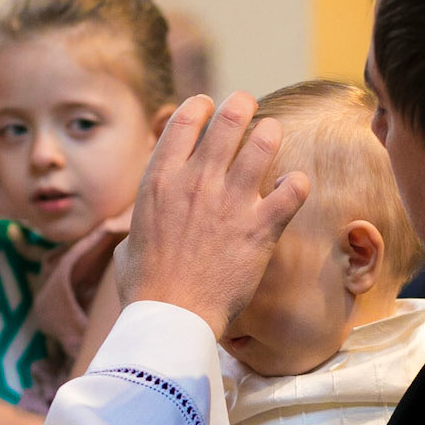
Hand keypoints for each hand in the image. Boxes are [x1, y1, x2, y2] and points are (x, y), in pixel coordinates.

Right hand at [115, 94, 308, 339]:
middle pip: (229, 119)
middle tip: (249, 108)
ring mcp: (231, 202)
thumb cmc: (145, 289)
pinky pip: (293, 189)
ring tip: (273, 135)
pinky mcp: (261, 228)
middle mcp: (197, 182)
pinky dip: (296, 184)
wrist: (172, 318)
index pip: (185, 119)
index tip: (209, 106)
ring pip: (264, 142)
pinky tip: (291, 188)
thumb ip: (140, 228)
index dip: (201, 106)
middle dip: (242, 106)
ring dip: (271, 134)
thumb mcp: (128, 246)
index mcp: (161, 181)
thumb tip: (138, 236)